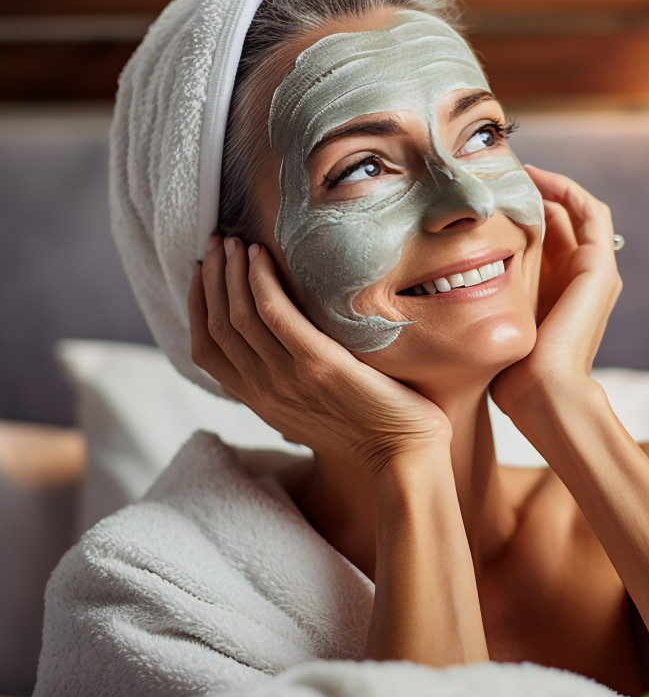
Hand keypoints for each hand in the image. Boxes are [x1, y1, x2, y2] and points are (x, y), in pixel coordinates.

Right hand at [189, 235, 451, 475]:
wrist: (402, 457)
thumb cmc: (368, 428)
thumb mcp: (310, 408)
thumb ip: (288, 381)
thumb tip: (282, 348)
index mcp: (259, 400)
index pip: (206, 348)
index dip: (198, 302)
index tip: (202, 268)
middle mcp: (264, 390)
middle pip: (218, 325)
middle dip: (211, 277)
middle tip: (216, 241)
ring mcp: (288, 379)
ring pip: (239, 316)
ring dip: (231, 272)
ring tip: (234, 240)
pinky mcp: (319, 365)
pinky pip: (276, 315)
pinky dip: (261, 282)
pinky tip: (261, 256)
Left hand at [490, 165, 621, 417]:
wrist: (544, 393)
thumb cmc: (511, 371)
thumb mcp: (491, 323)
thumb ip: (480, 299)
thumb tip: (432, 281)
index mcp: (555, 290)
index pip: (541, 236)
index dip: (515, 211)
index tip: (481, 195)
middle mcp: (578, 277)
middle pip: (558, 218)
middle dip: (529, 193)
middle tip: (495, 172)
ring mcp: (594, 270)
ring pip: (576, 209)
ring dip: (549, 185)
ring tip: (516, 168)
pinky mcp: (600, 266)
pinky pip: (590, 212)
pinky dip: (565, 191)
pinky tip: (534, 179)